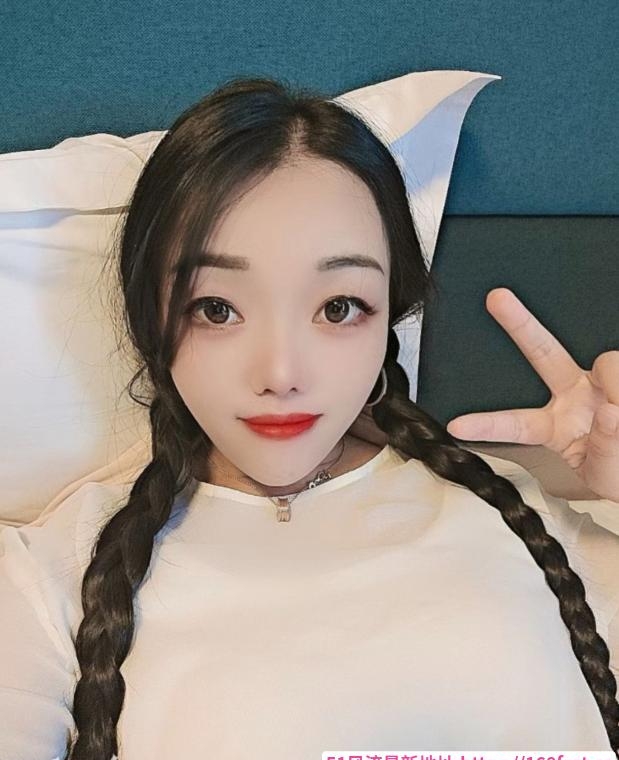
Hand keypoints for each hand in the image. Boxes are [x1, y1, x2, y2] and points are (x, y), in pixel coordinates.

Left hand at [446, 288, 618, 500]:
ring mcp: (599, 381)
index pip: (516, 424)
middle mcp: (572, 395)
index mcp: (553, 427)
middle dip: (519, 325)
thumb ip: (606, 449)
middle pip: (542, 353)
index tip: (456, 426)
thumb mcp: (606, 475)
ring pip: (608, 365)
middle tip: (496, 298)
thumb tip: (609, 412)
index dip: (487, 424)